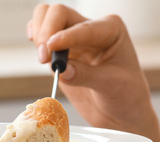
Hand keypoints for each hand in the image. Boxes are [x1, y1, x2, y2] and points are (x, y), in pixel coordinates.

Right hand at [27, 4, 157, 135]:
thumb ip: (87, 76)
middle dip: (47, 31)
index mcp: (110, 30)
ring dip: (38, 34)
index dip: (65, 37)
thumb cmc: (125, 95)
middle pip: (59, 13)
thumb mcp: (112, 86)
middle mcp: (90, 28)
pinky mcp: (59, 51)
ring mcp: (73, 38)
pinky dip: (34, 38)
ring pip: (46, 17)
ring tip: (43, 58)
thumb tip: (62, 70)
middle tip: (44, 57)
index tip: (50, 48)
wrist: (120, 111)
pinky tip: (40, 52)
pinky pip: (40, 33)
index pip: (83, 27)